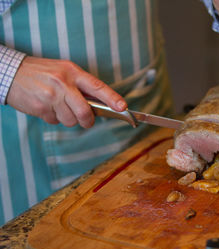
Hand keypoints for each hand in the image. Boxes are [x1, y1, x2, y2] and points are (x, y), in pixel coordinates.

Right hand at [6, 56, 126, 127]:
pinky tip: (47, 107)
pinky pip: (55, 121)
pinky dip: (54, 118)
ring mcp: (51, 96)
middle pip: (85, 111)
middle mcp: (63, 83)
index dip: (112, 98)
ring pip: (71, 120)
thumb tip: (100, 105)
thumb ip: (81, 86)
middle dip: (88, 120)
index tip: (123, 107)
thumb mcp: (64, 71)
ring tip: (58, 107)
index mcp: (72, 72)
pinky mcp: (41, 107)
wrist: (10, 73)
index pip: (97, 86)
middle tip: (86, 120)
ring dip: (68, 119)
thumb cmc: (42, 73)